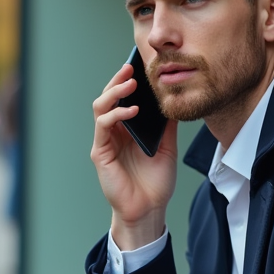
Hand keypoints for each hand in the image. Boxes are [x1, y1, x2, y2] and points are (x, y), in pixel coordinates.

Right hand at [91, 62, 178, 249]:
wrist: (150, 209)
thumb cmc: (156, 181)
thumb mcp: (168, 146)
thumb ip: (166, 124)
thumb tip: (173, 99)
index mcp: (128, 129)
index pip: (124, 98)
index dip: (129, 81)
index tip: (140, 65)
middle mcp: (114, 132)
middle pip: (109, 97)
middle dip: (118, 80)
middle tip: (131, 68)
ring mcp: (105, 141)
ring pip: (101, 107)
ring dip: (114, 92)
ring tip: (131, 84)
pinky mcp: (100, 152)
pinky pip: (103, 126)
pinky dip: (116, 114)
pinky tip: (131, 110)